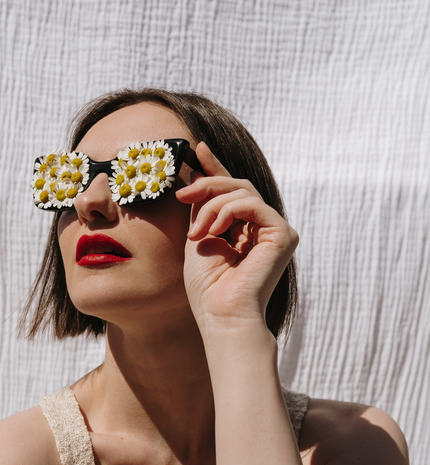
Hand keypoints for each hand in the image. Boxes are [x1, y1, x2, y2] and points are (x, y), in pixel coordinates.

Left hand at [175, 142, 298, 330]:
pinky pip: (253, 204)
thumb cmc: (207, 287)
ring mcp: (276, 231)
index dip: (216, 168)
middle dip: (207, 183)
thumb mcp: (199, 236)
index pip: (233, 191)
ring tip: (196, 231)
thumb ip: (202, 206)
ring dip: (212, 205)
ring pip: (243, 191)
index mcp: (246, 230)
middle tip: (181, 192)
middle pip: (238, 186)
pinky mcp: (283, 235)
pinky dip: (227, 211)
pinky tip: (212, 232)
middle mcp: (264, 228)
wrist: (220, 315)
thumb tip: (197, 173)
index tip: (198, 149)